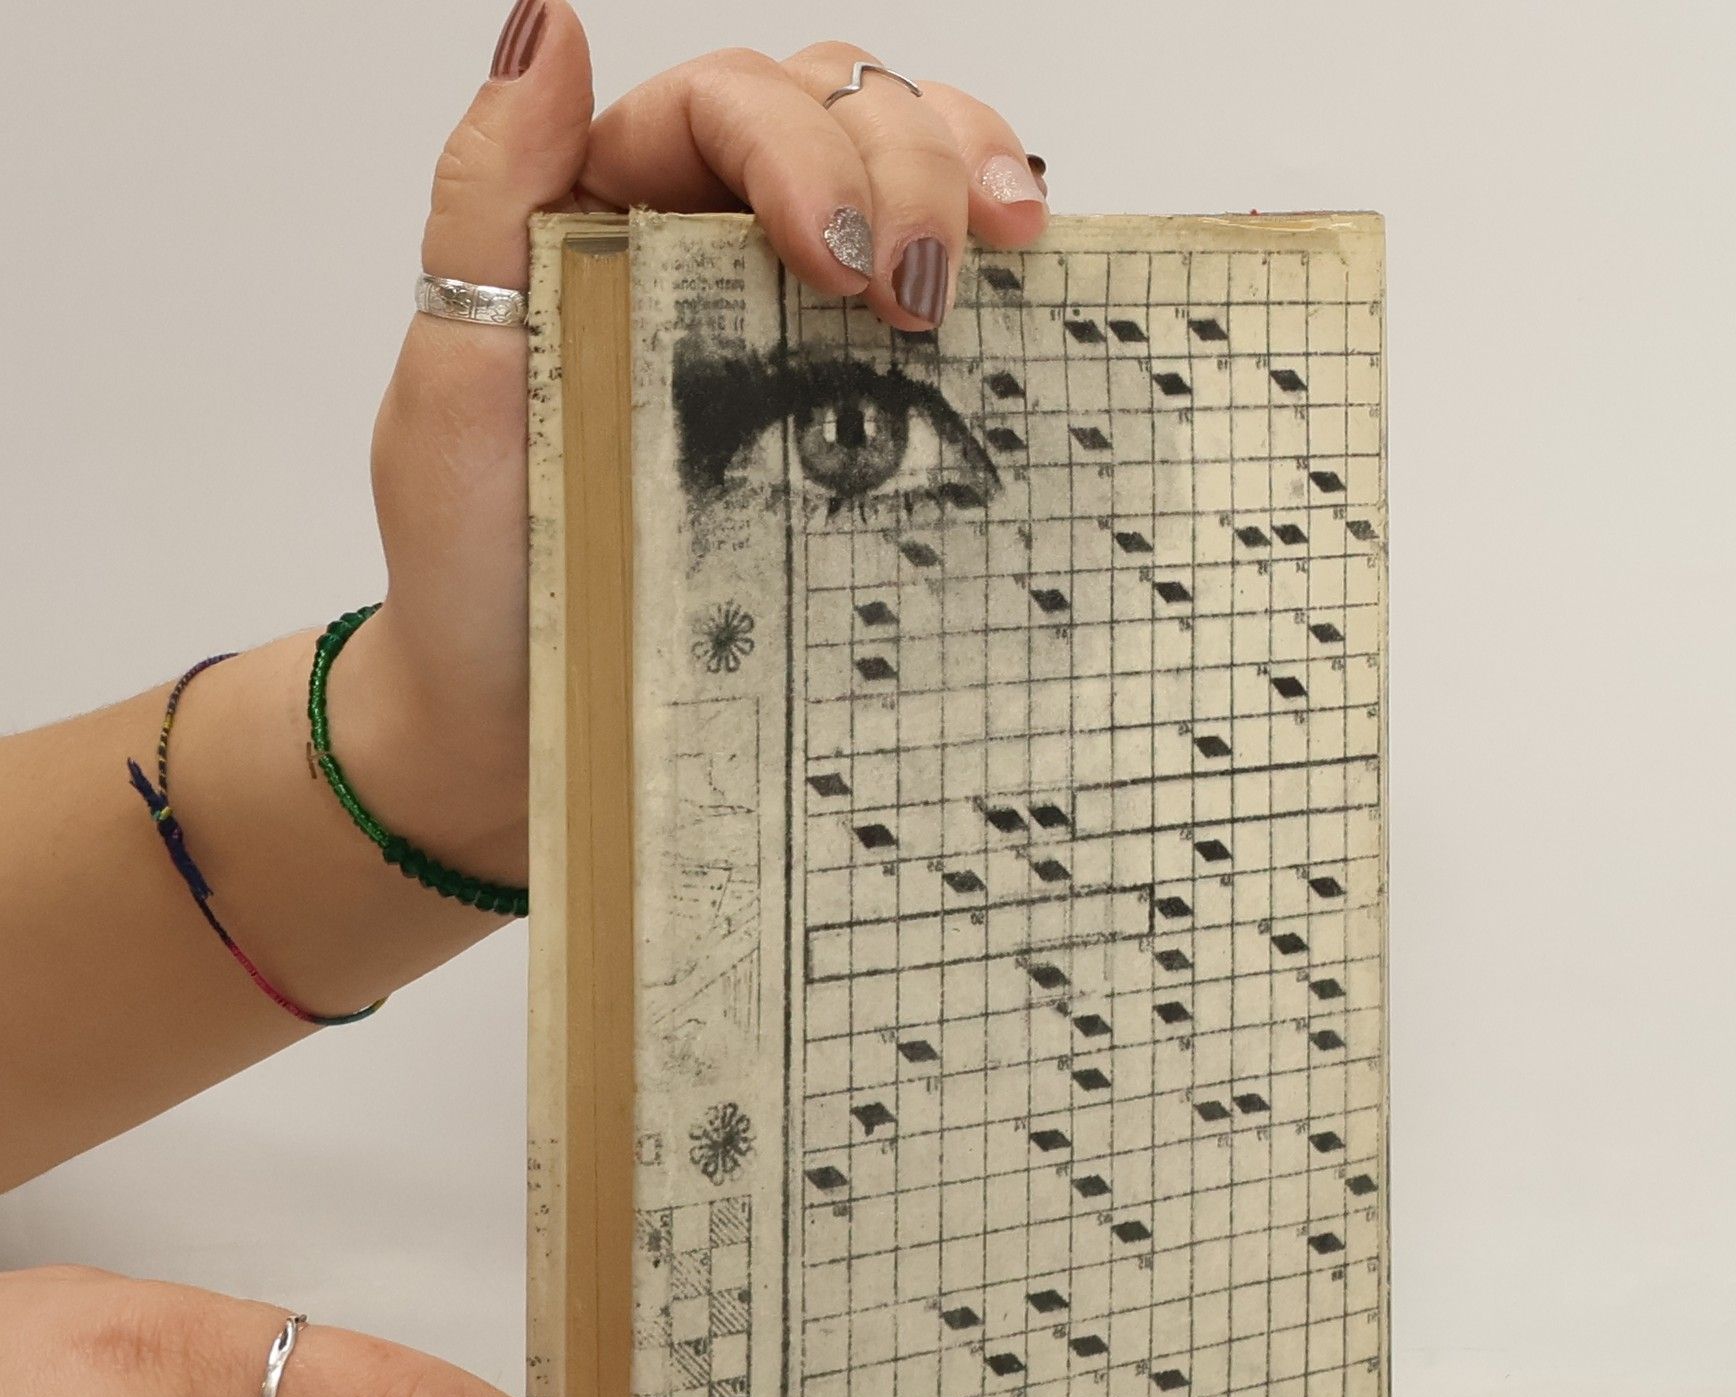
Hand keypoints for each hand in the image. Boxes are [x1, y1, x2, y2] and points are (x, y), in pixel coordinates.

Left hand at [333, 10, 1048, 882]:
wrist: (531, 727)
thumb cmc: (480, 578)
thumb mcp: (451, 388)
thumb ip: (484, 200)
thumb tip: (550, 28)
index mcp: (605, 210)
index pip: (726, 103)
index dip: (802, 149)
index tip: (837, 266)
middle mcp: (707, 243)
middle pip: (838, 107)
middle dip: (904, 165)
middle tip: (920, 300)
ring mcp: (789, 322)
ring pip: (903, 166)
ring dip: (968, 179)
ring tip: (1005, 254)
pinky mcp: (853, 409)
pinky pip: (938, 292)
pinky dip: (994, 265)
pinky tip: (1023, 285)